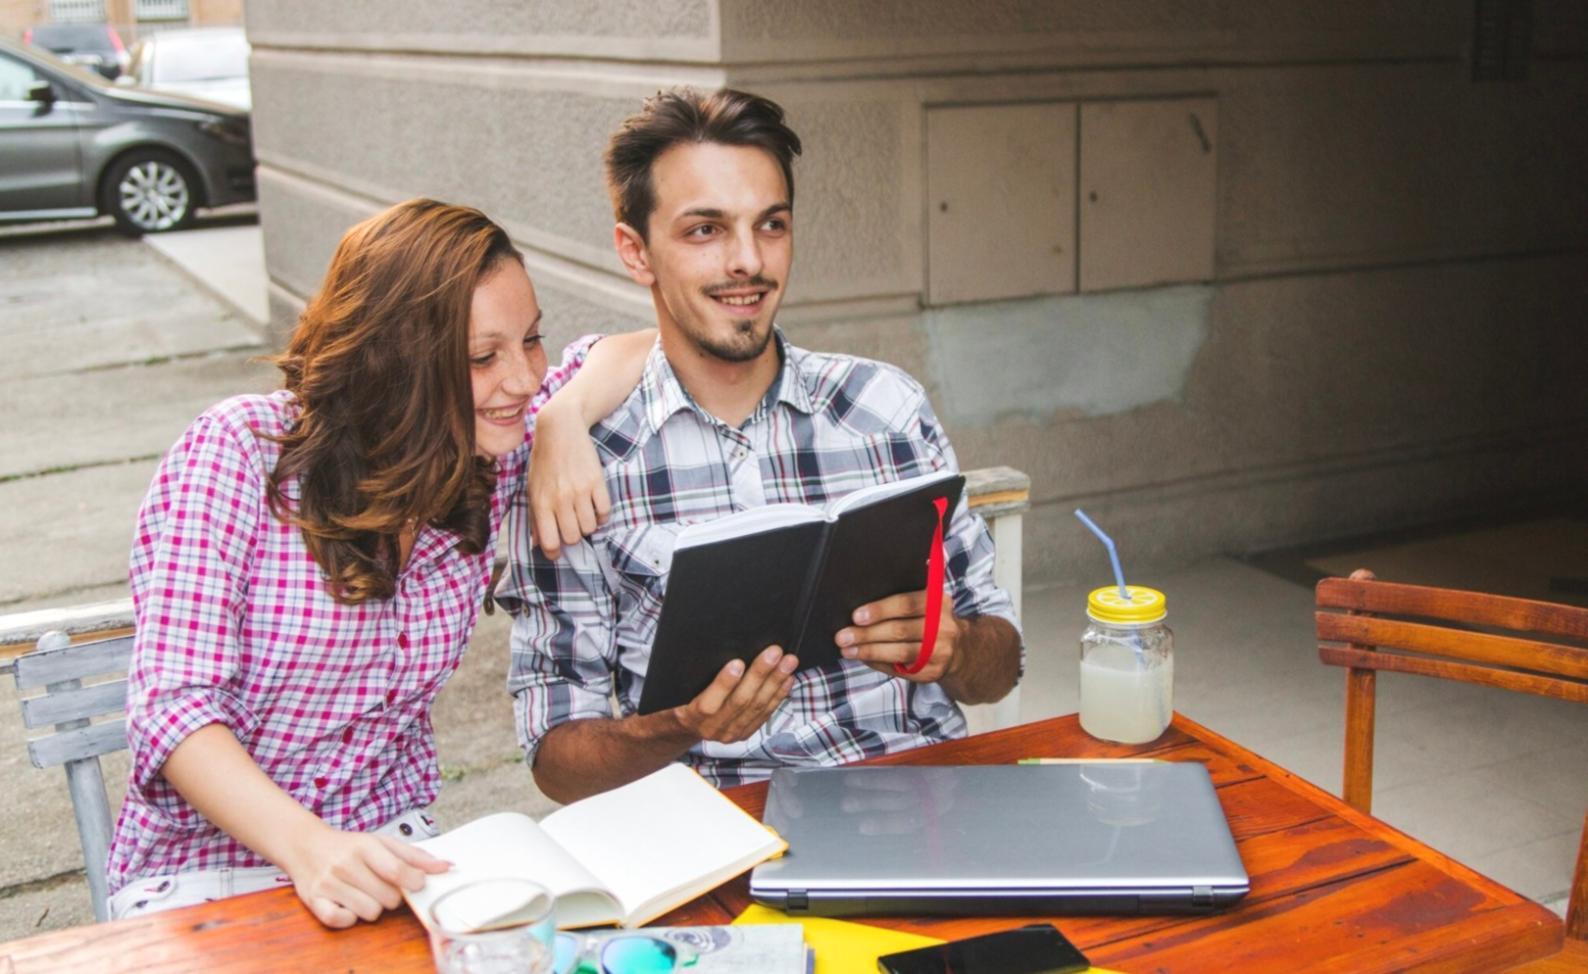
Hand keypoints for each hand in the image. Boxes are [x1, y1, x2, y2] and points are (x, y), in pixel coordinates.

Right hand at [284, 824, 449, 927]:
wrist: (306, 845)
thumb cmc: (349, 846)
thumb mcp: (382, 842)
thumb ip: (415, 856)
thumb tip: (446, 867)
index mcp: (365, 846)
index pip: (397, 871)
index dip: (414, 882)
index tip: (417, 883)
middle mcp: (345, 864)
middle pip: (388, 897)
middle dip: (392, 896)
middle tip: (382, 886)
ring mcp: (328, 884)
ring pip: (369, 912)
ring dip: (372, 907)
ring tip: (364, 893)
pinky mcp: (314, 901)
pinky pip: (341, 920)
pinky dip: (350, 918)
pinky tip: (349, 905)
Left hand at [527, 399, 609, 559]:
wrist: (560, 429)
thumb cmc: (544, 461)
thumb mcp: (533, 488)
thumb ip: (536, 517)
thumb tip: (538, 543)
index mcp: (541, 502)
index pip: (549, 541)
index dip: (553, 553)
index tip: (556, 552)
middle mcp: (560, 499)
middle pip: (573, 538)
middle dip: (572, 537)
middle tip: (570, 527)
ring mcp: (580, 490)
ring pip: (590, 527)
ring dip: (587, 526)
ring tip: (582, 515)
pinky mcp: (597, 482)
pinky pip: (605, 512)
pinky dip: (601, 515)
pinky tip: (595, 508)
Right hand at [672, 646, 798, 743]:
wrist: (682, 727)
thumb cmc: (679, 699)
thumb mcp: (676, 688)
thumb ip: (691, 675)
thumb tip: (711, 648)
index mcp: (691, 716)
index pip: (709, 703)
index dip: (724, 683)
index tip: (737, 662)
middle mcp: (712, 729)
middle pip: (740, 701)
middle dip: (760, 674)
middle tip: (773, 653)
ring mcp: (731, 733)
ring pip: (757, 707)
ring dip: (775, 682)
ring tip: (787, 662)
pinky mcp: (744, 733)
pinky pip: (765, 714)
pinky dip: (778, 695)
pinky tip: (787, 679)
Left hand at [836, 588, 964, 684]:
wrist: (959, 649)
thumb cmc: (930, 621)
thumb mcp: (926, 603)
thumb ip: (903, 600)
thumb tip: (862, 609)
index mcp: (938, 602)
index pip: (907, 604)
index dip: (880, 610)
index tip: (856, 616)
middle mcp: (943, 627)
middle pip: (900, 630)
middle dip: (867, 634)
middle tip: (843, 636)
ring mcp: (940, 652)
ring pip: (899, 652)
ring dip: (869, 651)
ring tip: (848, 649)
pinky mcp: (932, 671)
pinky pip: (900, 668)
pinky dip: (878, 663)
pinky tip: (863, 658)